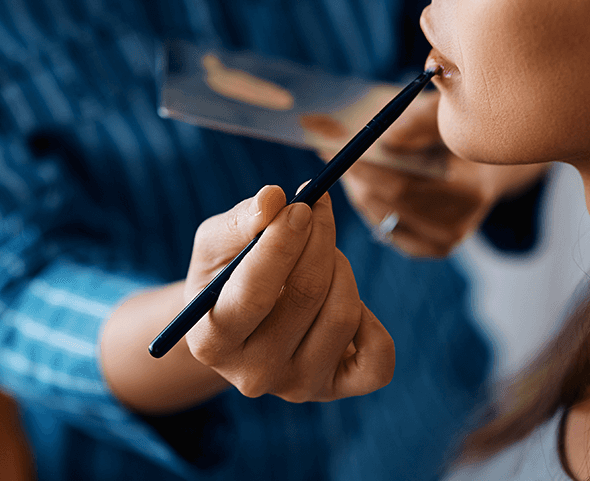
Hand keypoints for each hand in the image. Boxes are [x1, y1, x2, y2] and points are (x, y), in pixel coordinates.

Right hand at [183, 185, 394, 401]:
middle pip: (307, 295)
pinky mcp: (336, 389)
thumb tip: (273, 200)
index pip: (254, 294)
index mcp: (211, 342)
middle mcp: (252, 375)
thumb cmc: (226, 277)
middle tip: (316, 208)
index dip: (282, 243)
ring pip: (343, 314)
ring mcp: (297, 386)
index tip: (300, 206)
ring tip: (321, 254)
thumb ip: (240, 221)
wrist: (242, 326)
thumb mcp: (216, 246)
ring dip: (340, 266)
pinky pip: (378, 356)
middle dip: (318, 239)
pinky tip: (344, 299)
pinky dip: (372, 320)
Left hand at [334, 90, 548, 257]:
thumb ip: (418, 121)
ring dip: (357, 188)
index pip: (402, 186)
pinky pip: (385, 227)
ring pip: (380, 215)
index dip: (363, 167)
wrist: (487, 162)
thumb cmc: (459, 130)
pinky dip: (369, 203)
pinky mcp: (432, 248)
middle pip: (387, 204)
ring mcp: (445, 242)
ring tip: (345, 161)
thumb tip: (386, 139)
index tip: (331, 147)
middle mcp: (458, 225)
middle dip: (354, 176)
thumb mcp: (444, 113)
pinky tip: (363, 182)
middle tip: (329, 152)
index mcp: (470, 191)